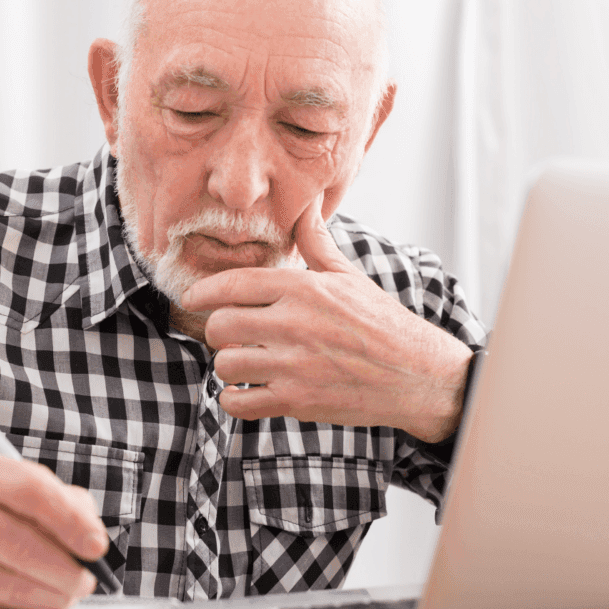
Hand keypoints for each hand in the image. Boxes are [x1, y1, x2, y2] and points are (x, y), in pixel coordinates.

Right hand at [0, 450, 107, 608]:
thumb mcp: (22, 494)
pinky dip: (10, 607)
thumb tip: (91, 538)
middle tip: (85, 582)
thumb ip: (65, 506)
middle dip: (60, 567)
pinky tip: (30, 603)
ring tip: (65, 597)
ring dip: (40, 593)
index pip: (30, 489)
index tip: (96, 547)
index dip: (69, 520)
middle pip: (13, 538)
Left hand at [180, 194, 472, 441]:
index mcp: (304, 288)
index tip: (192, 298)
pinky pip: (238, 402)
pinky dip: (235, 399)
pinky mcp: (296, 401)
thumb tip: (306, 205)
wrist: (416, 375)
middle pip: (220, 324)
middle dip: (218, 331)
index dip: (203, 292)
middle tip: (231, 335)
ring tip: (245, 364)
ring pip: (225, 364)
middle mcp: (294, 323)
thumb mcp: (350, 277)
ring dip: (229, 366)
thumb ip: (317, 244)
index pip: (234, 284)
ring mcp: (294, 365)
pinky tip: (248, 391)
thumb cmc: (382, 324)